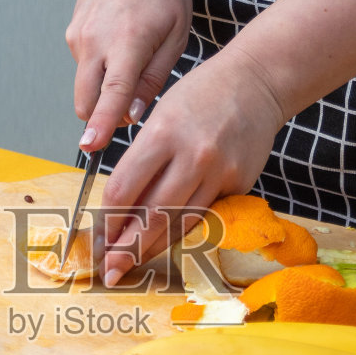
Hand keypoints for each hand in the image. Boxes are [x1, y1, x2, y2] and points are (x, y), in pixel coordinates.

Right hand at [65, 0, 191, 152]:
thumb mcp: (175, 34)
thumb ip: (154, 78)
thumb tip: (133, 114)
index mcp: (127, 41)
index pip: (111, 93)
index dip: (102, 124)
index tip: (90, 146)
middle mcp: (95, 40)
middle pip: (85, 100)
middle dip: (99, 118)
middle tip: (125, 115)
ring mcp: (78, 36)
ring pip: (85, 85)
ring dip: (103, 89)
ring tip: (133, 58)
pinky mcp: (71, 33)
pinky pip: (84, 66)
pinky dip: (99, 69)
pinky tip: (120, 44)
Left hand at [96, 47, 287, 286]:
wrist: (255, 82)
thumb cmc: (200, 95)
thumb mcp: (160, 115)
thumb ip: (142, 159)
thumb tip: (119, 205)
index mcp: (162, 133)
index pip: (124, 189)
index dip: (108, 220)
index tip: (100, 237)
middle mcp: (192, 155)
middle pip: (152, 215)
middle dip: (127, 249)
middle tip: (111, 272)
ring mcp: (219, 172)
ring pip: (180, 223)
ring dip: (154, 248)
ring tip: (134, 265)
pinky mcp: (239, 183)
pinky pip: (205, 215)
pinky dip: (183, 231)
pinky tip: (167, 242)